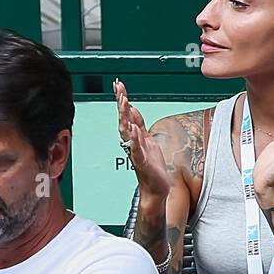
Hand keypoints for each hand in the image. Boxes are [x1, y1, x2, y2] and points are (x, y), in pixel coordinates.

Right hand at [113, 79, 169, 201]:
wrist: (155, 188)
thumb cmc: (152, 166)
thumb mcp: (147, 139)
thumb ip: (140, 125)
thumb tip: (133, 109)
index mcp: (134, 136)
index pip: (126, 114)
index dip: (122, 99)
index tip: (118, 85)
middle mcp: (132, 142)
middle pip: (124, 119)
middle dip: (121, 104)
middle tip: (118, 89)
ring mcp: (136, 152)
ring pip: (127, 132)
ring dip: (125, 117)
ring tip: (124, 103)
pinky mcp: (142, 162)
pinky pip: (136, 149)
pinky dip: (134, 139)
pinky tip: (134, 129)